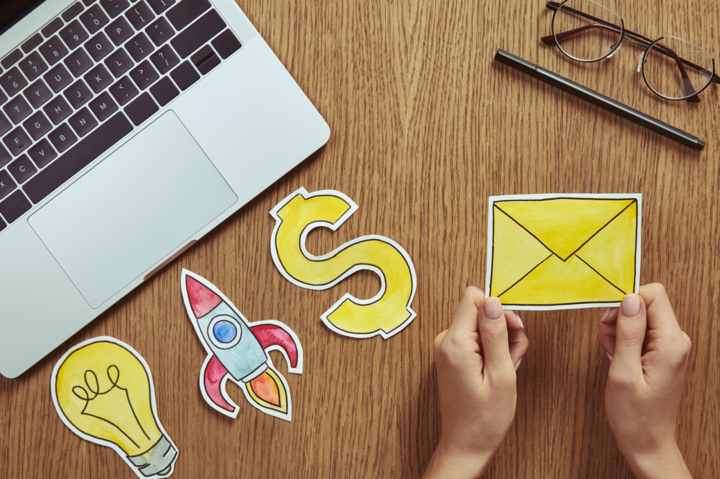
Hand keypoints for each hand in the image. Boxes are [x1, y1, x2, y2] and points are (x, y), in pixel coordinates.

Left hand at [423, 287, 528, 478]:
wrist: (466, 444)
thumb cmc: (485, 418)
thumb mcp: (501, 374)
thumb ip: (496, 334)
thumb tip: (493, 300)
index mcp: (455, 342)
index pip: (474, 297)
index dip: (499, 308)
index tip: (512, 330)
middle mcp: (445, 340)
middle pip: (481, 311)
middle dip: (504, 329)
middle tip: (512, 358)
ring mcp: (447, 347)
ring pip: (482, 325)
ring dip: (501, 343)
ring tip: (506, 369)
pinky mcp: (452, 353)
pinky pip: (477, 338)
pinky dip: (493, 351)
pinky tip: (498, 371)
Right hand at [597, 284, 692, 478]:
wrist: (647, 442)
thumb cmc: (635, 416)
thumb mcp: (623, 372)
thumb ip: (627, 333)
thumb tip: (629, 299)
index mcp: (670, 343)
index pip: (653, 295)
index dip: (626, 301)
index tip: (609, 320)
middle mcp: (675, 341)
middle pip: (644, 304)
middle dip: (619, 318)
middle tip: (609, 344)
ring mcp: (669, 346)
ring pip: (638, 316)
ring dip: (618, 330)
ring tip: (613, 356)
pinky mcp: (661, 352)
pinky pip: (639, 331)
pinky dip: (622, 340)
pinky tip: (618, 359)